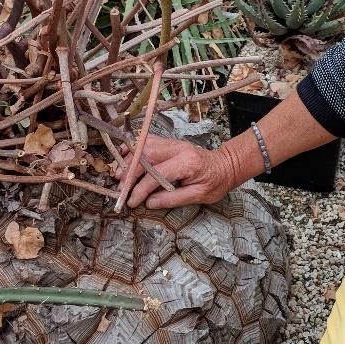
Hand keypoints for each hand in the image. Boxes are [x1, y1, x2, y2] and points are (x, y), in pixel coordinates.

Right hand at [116, 135, 236, 209]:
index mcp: (187, 162)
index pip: (157, 174)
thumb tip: (149, 202)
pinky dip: (134, 147)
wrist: (226, 166)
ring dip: (128, 160)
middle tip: (121, 189)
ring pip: (144, 145)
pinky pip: (147, 140)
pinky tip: (124, 155)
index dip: (141, 189)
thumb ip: (172, 199)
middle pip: (146, 156)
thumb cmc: (216, 182)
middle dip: (129, 173)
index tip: (132, 201)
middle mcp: (178, 148)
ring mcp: (172, 143)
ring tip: (118, 176)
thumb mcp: (199, 196)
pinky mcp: (169, 143)